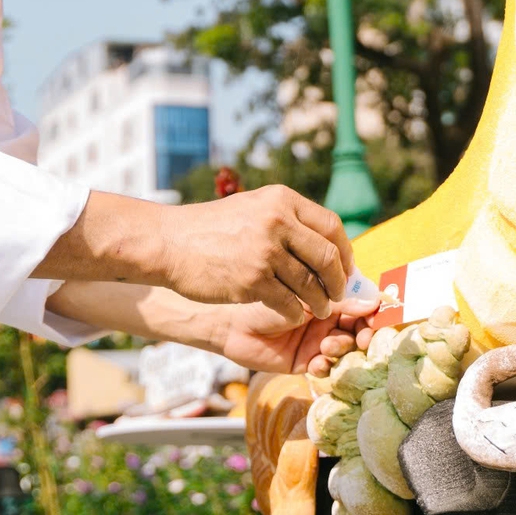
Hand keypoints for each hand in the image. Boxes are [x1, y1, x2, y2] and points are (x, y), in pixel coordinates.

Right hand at [153, 185, 353, 322]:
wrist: (169, 243)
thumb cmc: (212, 229)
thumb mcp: (253, 208)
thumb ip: (287, 221)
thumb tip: (328, 246)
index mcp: (282, 200)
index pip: (331, 224)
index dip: (345, 250)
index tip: (346, 267)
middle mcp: (278, 221)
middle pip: (328, 255)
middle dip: (339, 280)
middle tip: (339, 293)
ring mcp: (265, 251)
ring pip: (311, 283)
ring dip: (320, 301)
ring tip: (320, 308)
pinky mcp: (252, 280)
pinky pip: (289, 303)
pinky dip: (296, 312)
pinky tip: (294, 314)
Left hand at [219, 298, 379, 374]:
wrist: (233, 323)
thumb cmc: (267, 297)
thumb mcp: (307, 294)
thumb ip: (340, 300)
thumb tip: (375, 301)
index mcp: (329, 298)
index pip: (361, 304)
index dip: (373, 312)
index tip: (381, 316)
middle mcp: (327, 320)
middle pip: (358, 329)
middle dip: (364, 335)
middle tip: (363, 338)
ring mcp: (318, 342)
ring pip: (345, 349)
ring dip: (342, 349)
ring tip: (328, 346)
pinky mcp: (306, 362)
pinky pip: (326, 367)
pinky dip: (326, 366)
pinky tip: (317, 361)